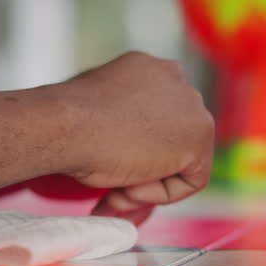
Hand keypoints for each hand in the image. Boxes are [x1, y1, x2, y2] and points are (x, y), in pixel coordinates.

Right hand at [46, 52, 214, 221]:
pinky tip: (130, 186)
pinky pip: (191, 180)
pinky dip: (161, 195)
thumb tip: (128, 158)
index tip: (104, 169)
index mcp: (147, 69)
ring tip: (114, 193)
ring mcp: (191, 105)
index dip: (131, 153)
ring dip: (147, 185)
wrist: (65, 125)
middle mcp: (174, 79)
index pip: (155, 121)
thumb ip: (117, 127)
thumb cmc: (68, 122)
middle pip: (170, 141)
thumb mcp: (95, 116)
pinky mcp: (200, 135)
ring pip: (181, 161)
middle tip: (110, 196)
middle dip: (143, 173)